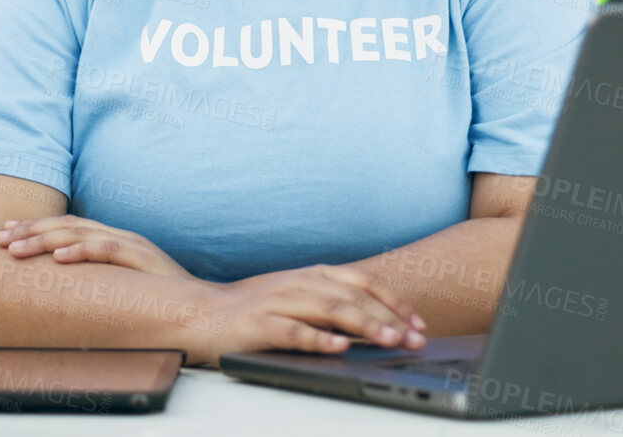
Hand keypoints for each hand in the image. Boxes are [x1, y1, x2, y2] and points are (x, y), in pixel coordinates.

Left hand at [0, 215, 197, 280]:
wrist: (203, 305)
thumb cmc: (158, 298)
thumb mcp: (120, 283)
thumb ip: (95, 278)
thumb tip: (58, 285)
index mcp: (112, 239)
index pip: (67, 226)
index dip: (35, 227)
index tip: (6, 232)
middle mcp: (119, 235)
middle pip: (66, 226)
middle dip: (29, 231)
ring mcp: (131, 245)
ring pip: (80, 234)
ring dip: (44, 240)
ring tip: (16, 248)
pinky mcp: (143, 259)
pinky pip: (107, 251)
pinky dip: (80, 252)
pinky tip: (57, 258)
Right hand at [200, 264, 428, 363]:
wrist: (204, 313)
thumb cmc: (258, 310)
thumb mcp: (300, 299)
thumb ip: (335, 307)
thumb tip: (380, 328)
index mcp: (314, 275)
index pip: (363, 283)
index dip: (394, 302)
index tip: (418, 323)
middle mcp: (301, 283)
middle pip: (353, 298)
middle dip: (388, 318)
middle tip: (414, 339)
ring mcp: (280, 301)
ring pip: (330, 310)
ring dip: (364, 325)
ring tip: (389, 340)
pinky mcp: (261, 323)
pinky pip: (295, 331)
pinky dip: (319, 338)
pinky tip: (339, 347)